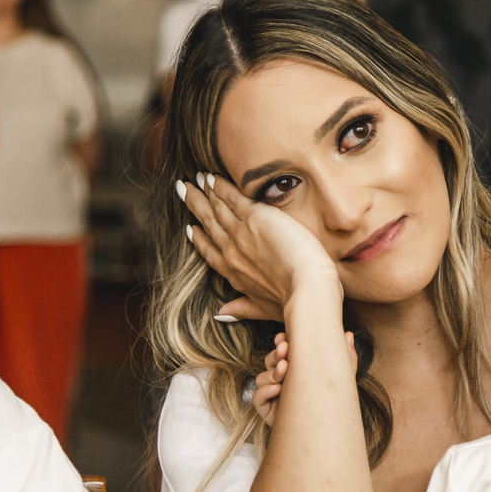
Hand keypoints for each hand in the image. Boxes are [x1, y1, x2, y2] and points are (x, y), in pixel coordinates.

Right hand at [179, 172, 337, 320]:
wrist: (307, 289)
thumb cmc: (292, 302)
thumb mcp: (264, 309)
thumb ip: (243, 308)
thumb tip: (221, 314)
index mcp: (234, 273)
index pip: (211, 252)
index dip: (200, 239)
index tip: (191, 229)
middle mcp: (232, 252)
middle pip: (209, 224)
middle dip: (195, 206)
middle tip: (183, 191)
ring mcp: (240, 234)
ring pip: (216, 208)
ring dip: (204, 192)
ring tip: (194, 180)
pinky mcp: (255, 217)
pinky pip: (231, 197)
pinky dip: (219, 186)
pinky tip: (211, 176)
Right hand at [253, 331, 357, 426]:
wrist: (325, 435)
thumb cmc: (333, 405)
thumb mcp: (342, 379)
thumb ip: (347, 357)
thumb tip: (348, 334)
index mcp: (296, 369)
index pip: (284, 352)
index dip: (281, 343)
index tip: (283, 337)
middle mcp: (282, 379)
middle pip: (270, 361)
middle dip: (276, 354)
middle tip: (284, 350)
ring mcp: (273, 394)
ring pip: (262, 376)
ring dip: (272, 372)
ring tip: (284, 371)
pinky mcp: (267, 410)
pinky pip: (258, 397)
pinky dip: (264, 391)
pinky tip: (278, 389)